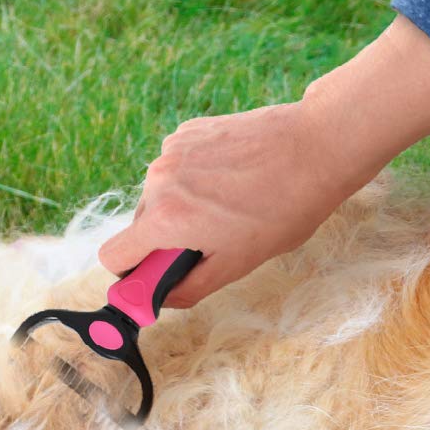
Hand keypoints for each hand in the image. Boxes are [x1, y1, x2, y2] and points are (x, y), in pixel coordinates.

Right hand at [99, 16, 429, 306]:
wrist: (315, 147)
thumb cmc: (284, 210)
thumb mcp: (238, 264)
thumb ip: (189, 287)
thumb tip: (160, 299)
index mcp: (165, 218)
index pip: (114, 256)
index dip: (132, 273)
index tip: (157, 276)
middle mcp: (158, 180)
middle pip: (139, 225)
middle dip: (166, 240)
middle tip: (214, 241)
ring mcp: (171, 150)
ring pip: (159, 195)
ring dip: (182, 208)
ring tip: (231, 206)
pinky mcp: (188, 130)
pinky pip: (176, 167)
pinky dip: (194, 179)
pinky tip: (233, 179)